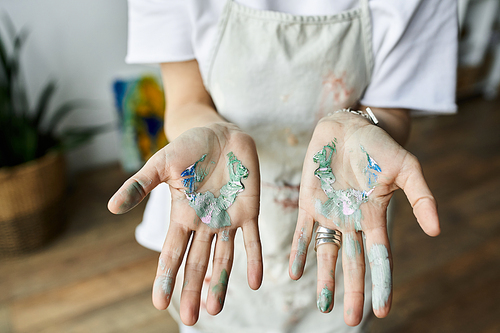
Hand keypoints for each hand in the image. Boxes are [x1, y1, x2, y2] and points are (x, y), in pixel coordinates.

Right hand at [108, 123, 261, 324]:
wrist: (220, 133)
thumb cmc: (188, 148)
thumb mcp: (161, 164)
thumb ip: (140, 185)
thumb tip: (111, 208)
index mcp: (182, 215)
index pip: (171, 252)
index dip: (165, 277)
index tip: (158, 302)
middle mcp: (204, 223)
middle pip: (197, 262)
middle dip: (193, 289)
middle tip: (190, 319)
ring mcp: (227, 219)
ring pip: (224, 257)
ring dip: (221, 282)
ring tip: (215, 309)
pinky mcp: (248, 210)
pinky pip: (252, 239)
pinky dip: (254, 259)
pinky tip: (255, 282)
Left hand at [289, 112, 438, 325]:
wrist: (347, 128)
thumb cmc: (378, 147)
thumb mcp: (407, 168)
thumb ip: (422, 197)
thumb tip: (435, 231)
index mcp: (375, 217)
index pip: (379, 257)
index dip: (382, 284)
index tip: (383, 310)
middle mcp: (351, 221)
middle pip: (353, 263)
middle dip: (352, 291)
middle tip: (350, 319)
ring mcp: (329, 214)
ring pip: (327, 253)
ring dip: (325, 279)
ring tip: (323, 306)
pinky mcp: (309, 203)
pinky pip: (303, 232)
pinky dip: (299, 251)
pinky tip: (296, 272)